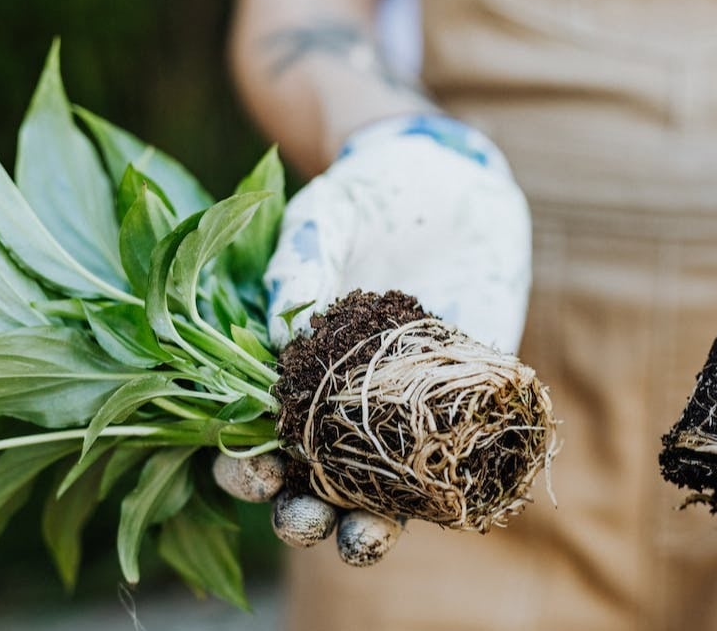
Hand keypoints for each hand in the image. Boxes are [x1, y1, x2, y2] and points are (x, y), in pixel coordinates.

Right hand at [216, 115, 531, 563]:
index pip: (254, 441)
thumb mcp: (328, 218)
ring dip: (373, 526)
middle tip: (312, 520)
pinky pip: (462, 455)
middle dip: (306, 516)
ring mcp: (407, 411)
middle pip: (314, 485)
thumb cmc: (369, 196)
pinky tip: (454, 497)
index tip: (258, 473)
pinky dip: (456, 484)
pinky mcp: (469, 400)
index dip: (247, 471)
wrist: (453, 180)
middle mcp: (344, 406)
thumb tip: (281, 331)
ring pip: (383, 492)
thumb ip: (302, 264)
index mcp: (289, 373)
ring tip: (372, 537)